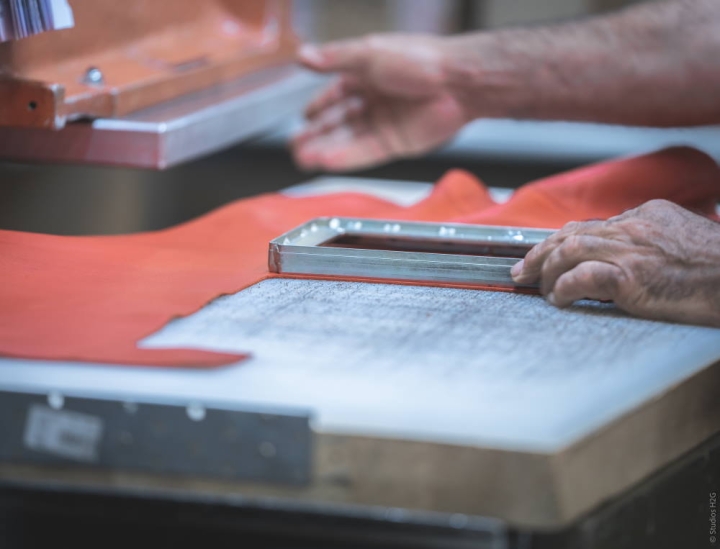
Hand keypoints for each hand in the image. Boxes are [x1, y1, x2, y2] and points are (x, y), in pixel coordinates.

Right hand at [292, 34, 468, 171]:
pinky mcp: (395, 143)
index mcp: (367, 74)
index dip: (318, 106)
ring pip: (348, 140)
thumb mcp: (368, 53)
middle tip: (295, 145)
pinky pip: (364, 153)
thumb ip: (334, 59)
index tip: (303, 118)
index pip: (335, 94)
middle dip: (316, 134)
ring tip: (303, 158)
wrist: (458, 82)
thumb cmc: (421, 59)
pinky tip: (326, 162)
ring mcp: (385, 123)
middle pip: (339, 121)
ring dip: (325, 149)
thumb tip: (302, 56)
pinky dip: (345, 158)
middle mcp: (375, 100)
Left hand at [511, 200, 719, 326]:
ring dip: (545, 270)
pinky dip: (564, 287)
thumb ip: (652, 241)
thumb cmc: (719, 268)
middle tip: (522, 269)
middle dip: (541, 252)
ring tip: (533, 286)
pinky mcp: (632, 277)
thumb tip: (627, 260)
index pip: (592, 225)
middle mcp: (634, 226)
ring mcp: (632, 250)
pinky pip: (582, 278)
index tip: (548, 254)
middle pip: (572, 234)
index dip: (562, 241)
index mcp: (647, 214)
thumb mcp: (684, 240)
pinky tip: (557, 299)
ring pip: (569, 250)